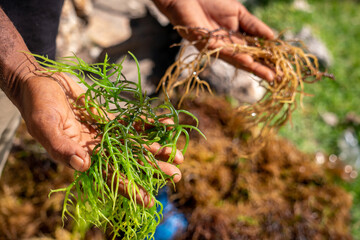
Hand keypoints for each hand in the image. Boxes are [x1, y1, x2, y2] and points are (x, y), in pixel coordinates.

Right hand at [19, 69, 182, 206]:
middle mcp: (97, 148)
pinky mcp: (110, 119)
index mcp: (81, 156)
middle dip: (152, 169)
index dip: (128, 189)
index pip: (108, 177)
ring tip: (178, 155)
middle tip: (176, 175)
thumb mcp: (45, 125)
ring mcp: (106, 134)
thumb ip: (61, 147)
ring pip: (135, 145)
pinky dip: (150, 124)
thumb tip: (83, 166)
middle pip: (129, 162)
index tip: (149, 200)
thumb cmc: (38, 104)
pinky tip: (167, 125)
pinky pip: (134, 123)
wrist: (43, 82)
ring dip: (157, 150)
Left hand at [153, 0, 274, 80]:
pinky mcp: (206, 44)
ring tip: (268, 74)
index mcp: (235, 40)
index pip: (253, 52)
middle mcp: (226, 47)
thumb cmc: (211, 2)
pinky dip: (236, 56)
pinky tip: (248, 61)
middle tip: (278, 78)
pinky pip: (222, 51)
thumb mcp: (238, 13)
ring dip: (252, 66)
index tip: (281, 67)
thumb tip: (272, 38)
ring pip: (236, 59)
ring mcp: (216, 48)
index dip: (266, 59)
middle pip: (246, 60)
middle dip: (262, 68)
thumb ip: (253, 25)